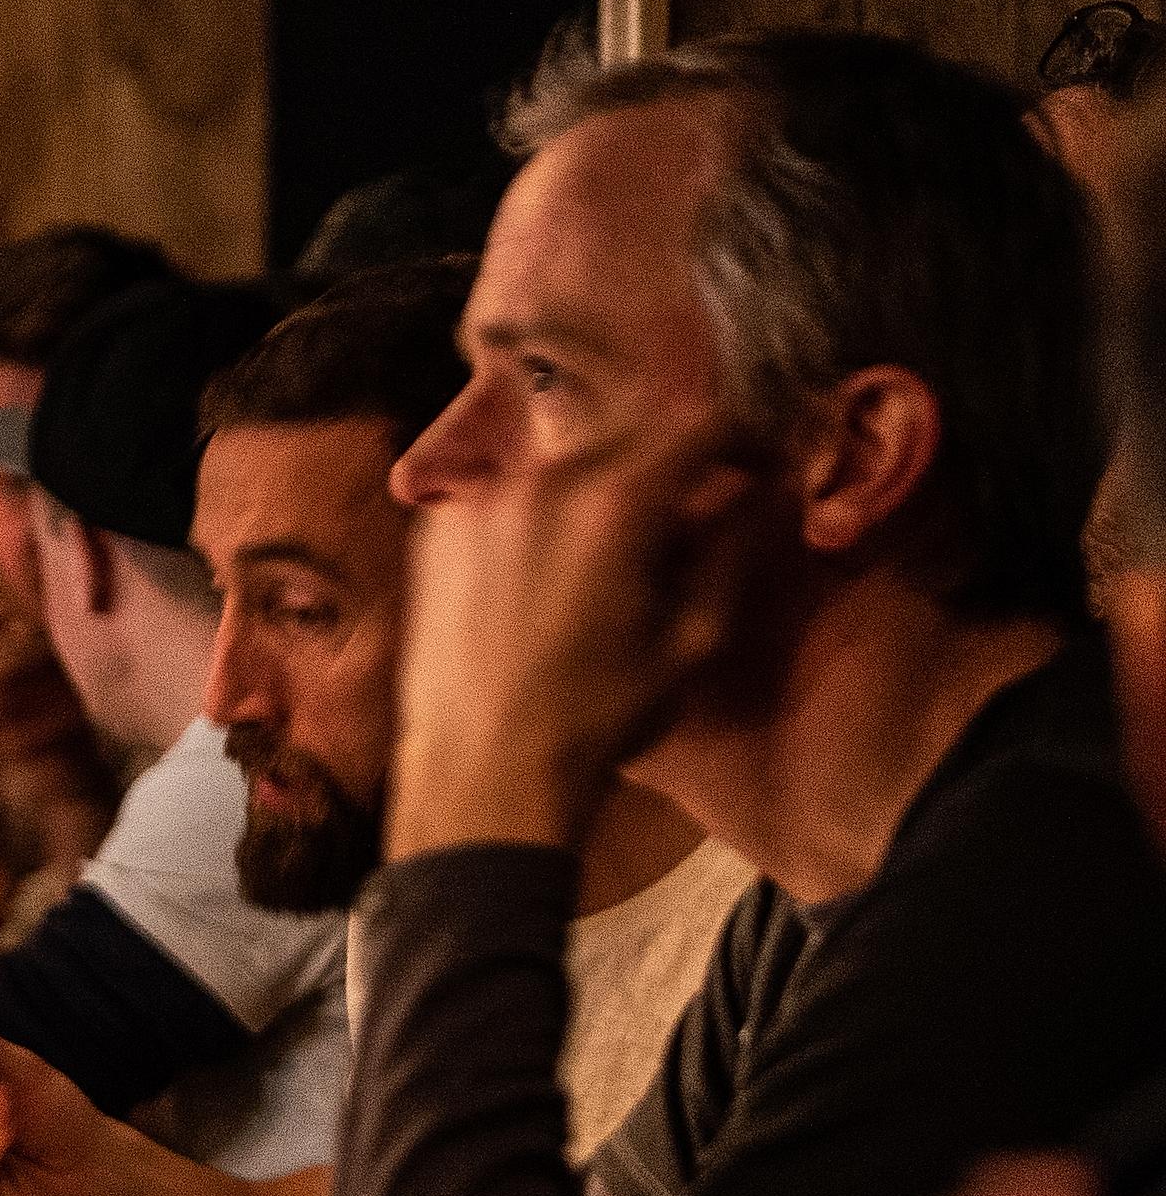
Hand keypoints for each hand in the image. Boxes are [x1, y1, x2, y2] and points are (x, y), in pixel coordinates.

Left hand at [388, 429, 754, 857]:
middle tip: (697, 510)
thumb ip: (733, 548)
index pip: (700, 424)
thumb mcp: (694, 640)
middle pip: (630, 435)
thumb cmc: (600, 718)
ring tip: (624, 550)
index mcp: (613, 502)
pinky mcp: (437, 533)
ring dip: (607, 489)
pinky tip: (556, 571)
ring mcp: (478, 504)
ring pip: (567, 464)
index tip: (758, 467)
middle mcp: (540, 483)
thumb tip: (759, 490)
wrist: (481, 771)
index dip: (743, 440)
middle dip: (673, 464)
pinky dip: (545, 514)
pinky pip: (511, 498)